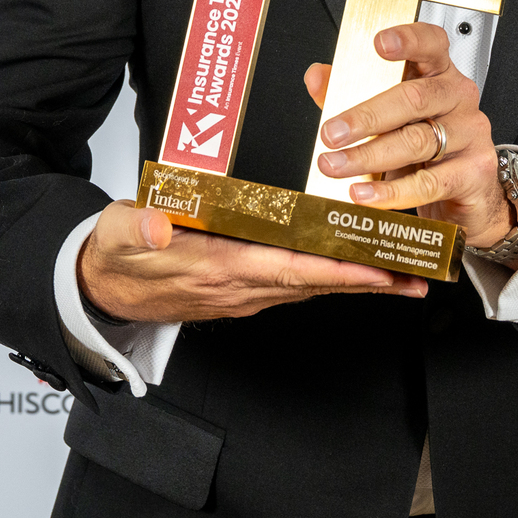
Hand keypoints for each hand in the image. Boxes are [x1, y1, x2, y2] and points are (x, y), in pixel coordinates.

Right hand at [76, 201, 425, 323]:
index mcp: (218, 267)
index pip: (291, 269)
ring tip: (403, 273)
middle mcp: (240, 285)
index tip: (379, 269)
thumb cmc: (114, 257)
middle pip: (317, 282)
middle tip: (417, 275)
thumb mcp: (116, 236)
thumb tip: (158, 226)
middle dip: (369, 281)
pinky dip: (331, 276)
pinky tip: (354, 267)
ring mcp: (244, 291)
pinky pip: (297, 283)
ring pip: (312, 284)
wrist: (100, 289)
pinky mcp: (244, 288)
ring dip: (358, 281)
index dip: (338, 269)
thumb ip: (137, 229)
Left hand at [306, 22, 517, 257]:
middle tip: (332, 133)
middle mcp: (458, 98)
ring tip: (335, 165)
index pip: (431, 44)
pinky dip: (390, 191)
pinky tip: (363, 193)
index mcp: (439, 74)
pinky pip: (428, 182)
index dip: (407, 40)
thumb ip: (351, 94)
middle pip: (413, 98)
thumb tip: (317, 77)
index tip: (378, 44)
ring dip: (367, 157)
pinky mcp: (473, 172)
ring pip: (416, 142)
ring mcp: (469, 134)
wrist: (466, 193)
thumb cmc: (427, 146)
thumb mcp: (389, 118)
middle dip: (366, 117)